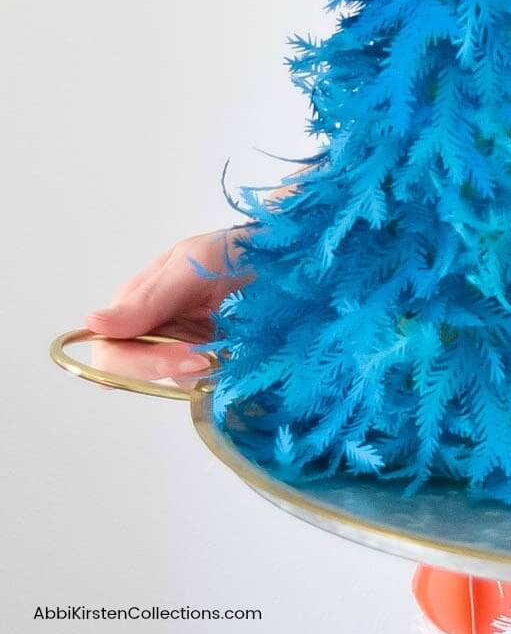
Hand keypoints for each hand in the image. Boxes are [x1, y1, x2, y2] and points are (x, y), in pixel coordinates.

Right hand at [85, 230, 250, 381]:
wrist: (295, 258)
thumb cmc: (242, 250)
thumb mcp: (196, 263)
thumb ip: (150, 297)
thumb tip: (93, 324)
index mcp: (138, 303)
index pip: (110, 350)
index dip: (136, 362)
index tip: (183, 355)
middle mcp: (155, 330)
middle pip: (134, 374)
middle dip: (169, 369)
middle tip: (210, 358)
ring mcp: (185, 348)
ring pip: (174, 382)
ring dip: (202, 373)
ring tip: (233, 347)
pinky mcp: (215, 361)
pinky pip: (206, 384)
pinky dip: (223, 374)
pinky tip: (242, 354)